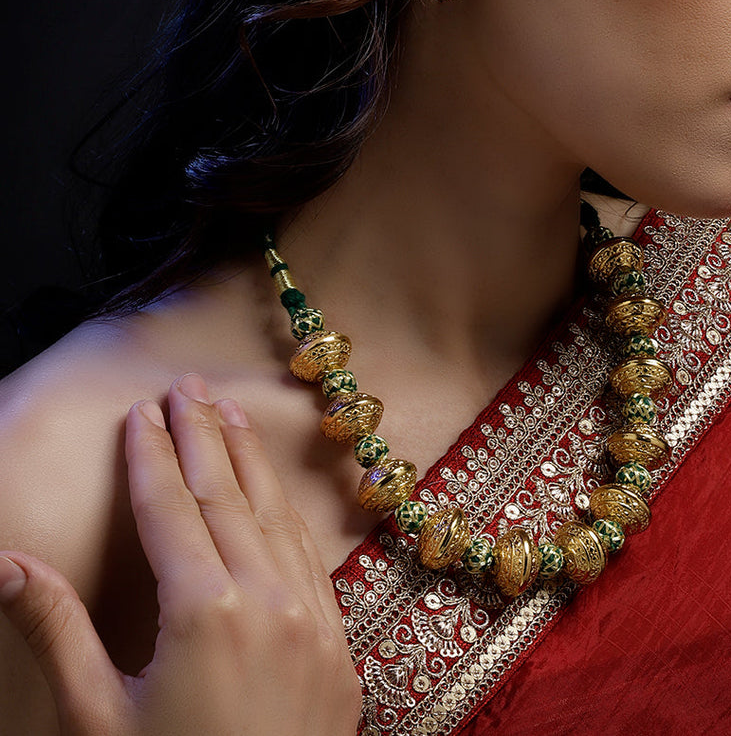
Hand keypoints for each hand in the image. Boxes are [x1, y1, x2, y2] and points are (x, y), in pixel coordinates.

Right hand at [0, 373, 361, 735]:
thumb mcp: (95, 721)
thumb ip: (57, 631)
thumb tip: (6, 560)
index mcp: (206, 610)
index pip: (171, 509)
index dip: (151, 456)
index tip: (139, 412)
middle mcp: (270, 598)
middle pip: (227, 496)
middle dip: (201, 436)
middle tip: (183, 387)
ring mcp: (313, 620)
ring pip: (276, 517)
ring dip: (248, 462)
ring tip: (226, 414)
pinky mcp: (338, 647)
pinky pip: (311, 558)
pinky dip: (287, 514)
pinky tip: (273, 496)